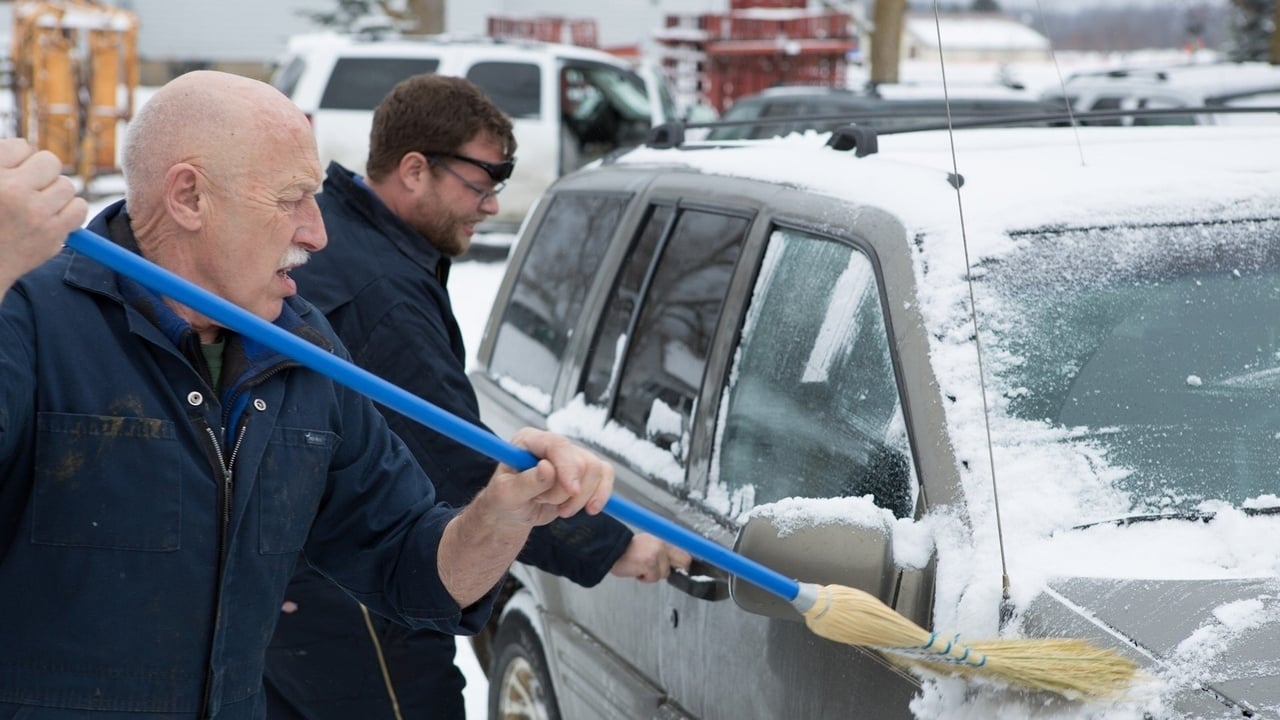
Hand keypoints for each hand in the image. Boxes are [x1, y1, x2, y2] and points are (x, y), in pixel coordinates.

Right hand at [0, 139, 86, 288]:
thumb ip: (5, 165)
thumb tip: (28, 151)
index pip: (21, 146)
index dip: (19, 161)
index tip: (12, 176)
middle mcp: (12, 191)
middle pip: (50, 161)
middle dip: (42, 174)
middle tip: (30, 189)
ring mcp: (35, 213)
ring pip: (66, 185)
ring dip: (56, 194)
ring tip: (37, 207)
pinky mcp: (53, 234)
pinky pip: (79, 207)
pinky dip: (71, 211)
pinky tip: (52, 218)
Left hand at [474, 427, 614, 529]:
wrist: (512, 515)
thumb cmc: (504, 501)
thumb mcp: (506, 495)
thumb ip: (527, 482)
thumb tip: (547, 468)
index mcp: (529, 440)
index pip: (557, 445)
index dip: (568, 467)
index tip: (571, 490)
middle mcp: (552, 444)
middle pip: (580, 461)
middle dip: (565, 492)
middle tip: (544, 502)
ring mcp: (571, 457)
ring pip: (595, 471)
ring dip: (578, 499)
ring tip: (557, 508)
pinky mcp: (585, 472)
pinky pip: (606, 476)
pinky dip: (600, 496)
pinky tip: (589, 509)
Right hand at [609, 532, 692, 582]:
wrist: (611, 550)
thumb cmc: (626, 549)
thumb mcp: (648, 544)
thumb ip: (662, 551)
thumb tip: (674, 561)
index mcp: (663, 538)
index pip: (684, 550)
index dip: (685, 561)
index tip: (687, 567)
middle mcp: (662, 545)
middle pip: (684, 561)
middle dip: (675, 568)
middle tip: (661, 569)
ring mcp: (657, 554)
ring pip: (664, 573)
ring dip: (653, 575)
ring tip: (642, 567)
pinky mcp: (649, 563)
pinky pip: (653, 578)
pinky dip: (644, 578)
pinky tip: (637, 571)